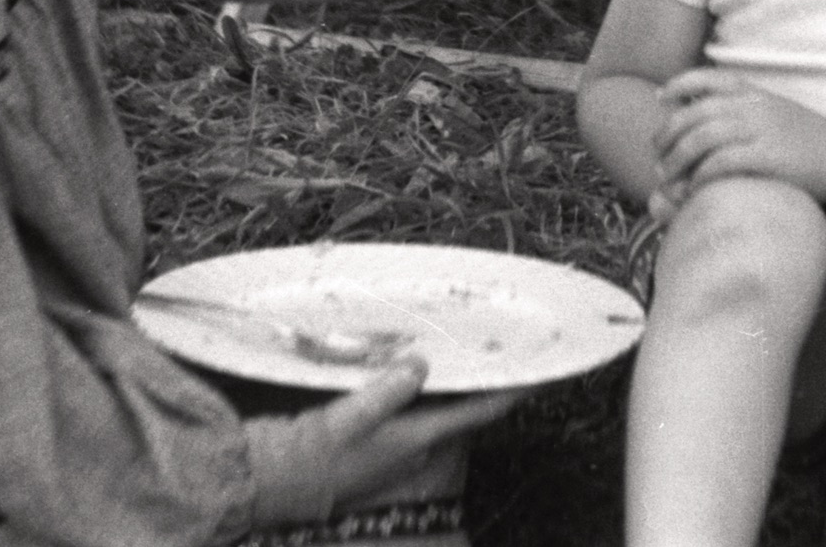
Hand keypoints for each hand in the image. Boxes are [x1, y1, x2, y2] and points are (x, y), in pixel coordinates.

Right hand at [244, 359, 523, 525]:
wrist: (280, 479)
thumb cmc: (315, 454)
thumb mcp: (348, 418)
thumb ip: (385, 392)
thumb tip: (419, 365)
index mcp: (420, 436)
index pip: (482, 409)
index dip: (516, 389)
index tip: (545, 370)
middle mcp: (421, 442)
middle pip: (473, 406)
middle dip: (494, 379)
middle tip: (514, 346)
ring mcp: (405, 442)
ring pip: (450, 406)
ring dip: (465, 381)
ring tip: (479, 346)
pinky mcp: (388, 438)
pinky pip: (427, 407)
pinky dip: (437, 387)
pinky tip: (427, 364)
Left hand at [653, 69, 825, 196]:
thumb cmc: (810, 139)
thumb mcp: (777, 111)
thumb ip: (746, 109)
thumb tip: (708, 118)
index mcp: (755, 93)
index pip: (707, 77)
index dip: (679, 85)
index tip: (661, 97)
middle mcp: (755, 107)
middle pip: (695, 113)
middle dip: (668, 133)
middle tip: (657, 153)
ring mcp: (762, 131)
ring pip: (702, 138)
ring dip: (677, 159)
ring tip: (667, 176)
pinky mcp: (769, 158)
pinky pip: (722, 163)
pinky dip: (701, 176)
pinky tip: (693, 188)